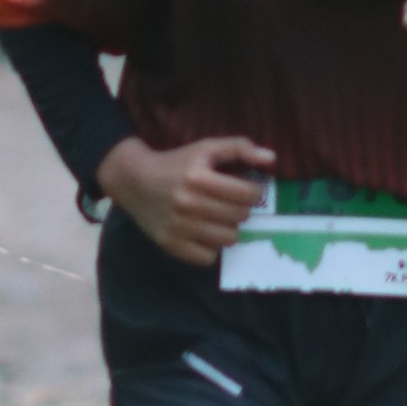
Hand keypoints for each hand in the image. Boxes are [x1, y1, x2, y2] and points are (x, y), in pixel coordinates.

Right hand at [98, 132, 276, 266]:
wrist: (134, 180)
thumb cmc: (176, 163)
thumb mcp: (205, 148)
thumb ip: (239, 148)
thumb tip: (272, 159)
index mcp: (199, 177)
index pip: (248, 194)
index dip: (253, 192)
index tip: (244, 191)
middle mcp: (188, 203)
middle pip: (240, 217)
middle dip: (240, 210)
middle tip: (229, 204)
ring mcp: (179, 227)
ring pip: (228, 239)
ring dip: (228, 229)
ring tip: (217, 219)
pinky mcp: (171, 244)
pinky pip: (208, 257)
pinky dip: (210, 247)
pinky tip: (203, 233)